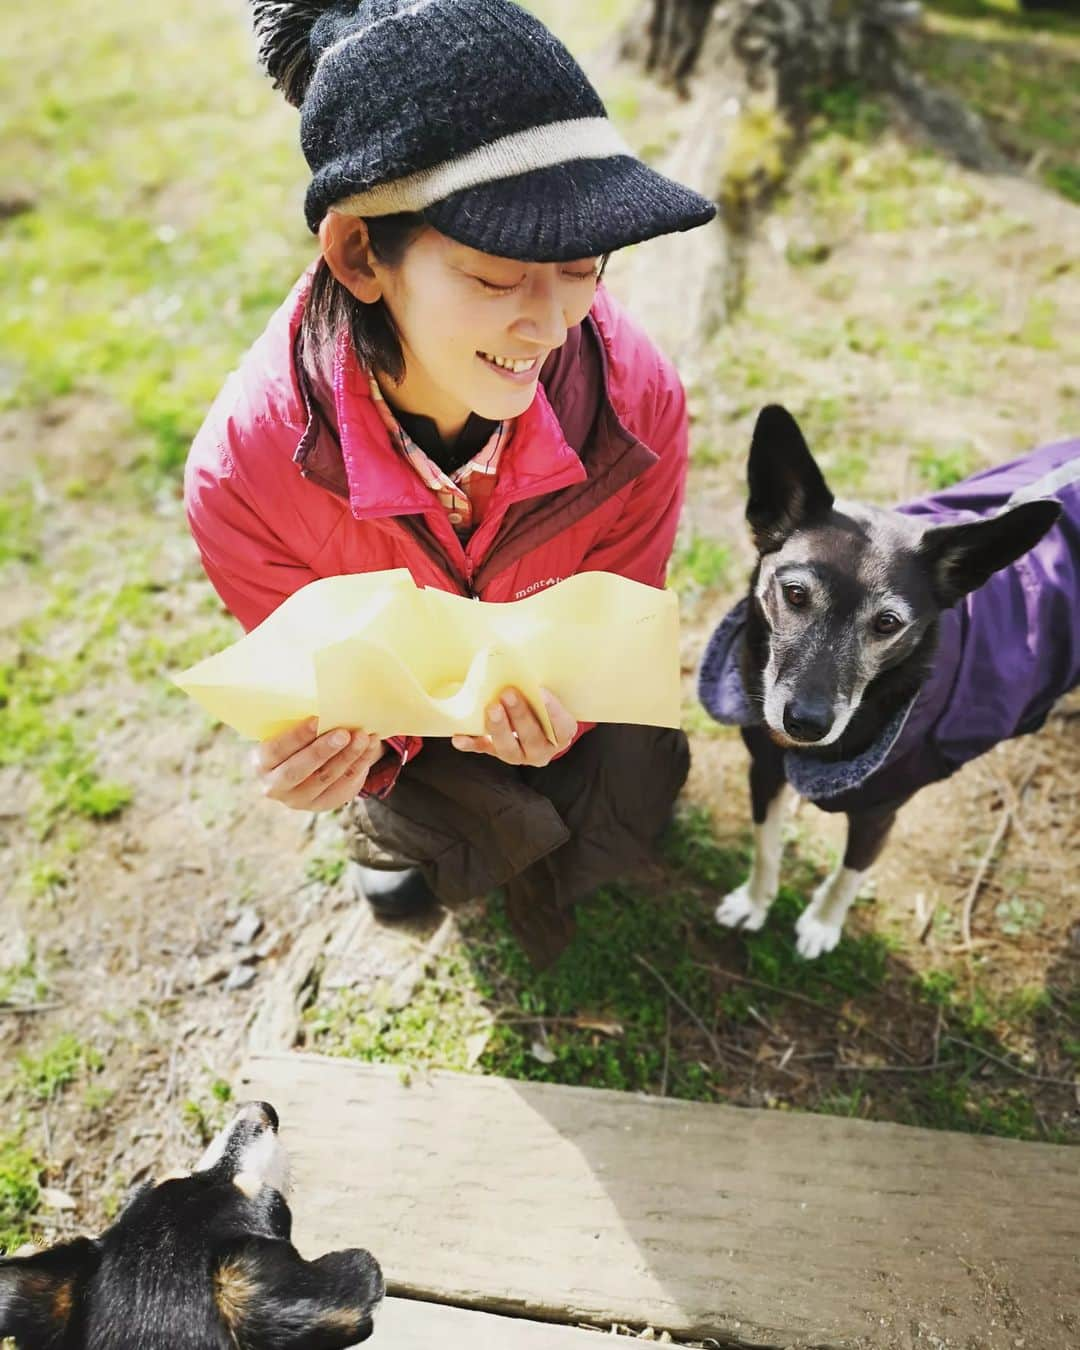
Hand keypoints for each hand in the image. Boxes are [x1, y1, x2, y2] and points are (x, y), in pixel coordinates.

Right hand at [254, 717, 384, 810]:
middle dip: (323, 750)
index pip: (275, 750)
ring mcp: (298, 799)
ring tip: (363, 737)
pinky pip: (343, 786)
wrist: (305, 764)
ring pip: (325, 778)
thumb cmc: (297, 737)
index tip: (317, 719)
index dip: (296, 736)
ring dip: (347, 756)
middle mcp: (275, 785)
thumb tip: (328, 702)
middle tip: (344, 733)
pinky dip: (359, 765)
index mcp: (262, 762)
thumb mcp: (290, 730)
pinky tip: (370, 747)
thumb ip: (301, 721)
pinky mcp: (321, 804)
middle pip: (298, 770)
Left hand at [451, 688, 576, 767]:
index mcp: (560, 735)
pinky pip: (484, 749)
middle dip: (519, 715)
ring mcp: (519, 755)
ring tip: (490, 708)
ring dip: (498, 728)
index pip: (562, 727)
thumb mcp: (549, 697)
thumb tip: (524, 658)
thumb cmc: (543, 704)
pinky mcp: (498, 753)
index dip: (553, 711)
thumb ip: (540, 687)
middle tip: (508, 694)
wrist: (535, 724)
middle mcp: (542, 750)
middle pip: (532, 738)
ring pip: (509, 749)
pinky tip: (459, 738)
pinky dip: (471, 743)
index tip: (541, 691)